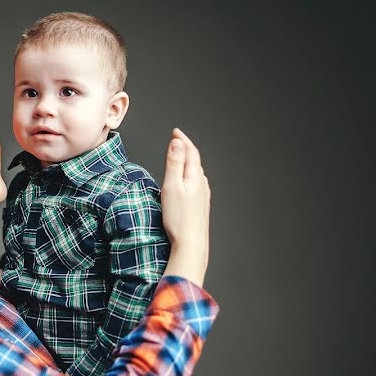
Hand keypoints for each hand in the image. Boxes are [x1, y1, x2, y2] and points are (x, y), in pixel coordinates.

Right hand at [161, 127, 209, 286]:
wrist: (191, 244)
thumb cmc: (179, 219)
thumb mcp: (172, 186)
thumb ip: (174, 164)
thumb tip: (177, 143)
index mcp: (195, 177)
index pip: (191, 152)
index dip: (183, 140)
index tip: (176, 132)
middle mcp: (202, 185)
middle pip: (195, 160)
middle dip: (185, 148)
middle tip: (176, 141)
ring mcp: (203, 196)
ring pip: (197, 172)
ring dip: (188, 162)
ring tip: (180, 157)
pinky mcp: (201, 206)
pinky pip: (197, 183)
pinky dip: (190, 175)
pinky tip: (188, 182)